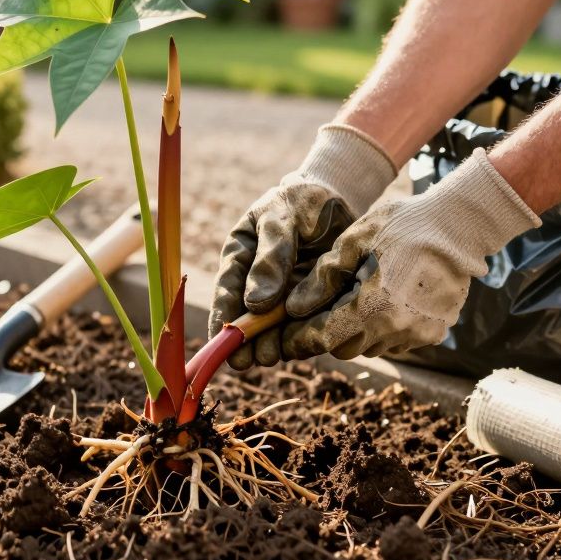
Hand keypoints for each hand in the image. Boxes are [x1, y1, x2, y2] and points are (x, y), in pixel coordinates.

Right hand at [209, 125, 396, 369]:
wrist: (340, 199)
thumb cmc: (303, 202)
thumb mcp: (282, 219)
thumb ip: (270, 257)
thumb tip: (254, 304)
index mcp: (240, 256)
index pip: (227, 290)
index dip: (222, 317)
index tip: (219, 342)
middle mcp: (256, 281)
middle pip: (246, 316)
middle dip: (244, 340)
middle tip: (244, 360)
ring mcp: (283, 296)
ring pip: (272, 327)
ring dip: (270, 344)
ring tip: (270, 356)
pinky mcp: (309, 304)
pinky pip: (302, 326)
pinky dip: (301, 338)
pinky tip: (301, 347)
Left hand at [275, 148, 540, 361]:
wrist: (461, 224)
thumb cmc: (404, 223)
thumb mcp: (354, 240)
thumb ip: (322, 277)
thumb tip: (294, 307)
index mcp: (376, 306)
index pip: (326, 336)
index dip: (301, 338)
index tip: (283, 335)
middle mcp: (399, 329)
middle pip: (346, 347)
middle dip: (326, 334)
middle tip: (313, 314)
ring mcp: (420, 334)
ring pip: (371, 346)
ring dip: (355, 331)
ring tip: (348, 301)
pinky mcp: (435, 333)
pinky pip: (396, 340)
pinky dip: (381, 327)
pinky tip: (379, 300)